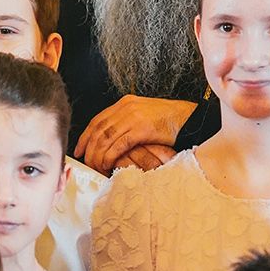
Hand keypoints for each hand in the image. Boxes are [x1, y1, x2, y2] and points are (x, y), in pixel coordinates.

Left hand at [75, 96, 195, 173]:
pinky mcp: (142, 128)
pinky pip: (119, 144)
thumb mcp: (143, 116)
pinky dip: (110, 155)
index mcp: (125, 103)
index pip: (97, 120)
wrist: (190, 118)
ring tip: (96, 167)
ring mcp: (134, 117)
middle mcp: (126, 108)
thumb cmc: (168, 121)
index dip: (85, 136)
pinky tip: (108, 164)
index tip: (79, 150)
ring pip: (106, 138)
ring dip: (98, 154)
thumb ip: (127, 123)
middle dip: (89, 148)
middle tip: (85, 163)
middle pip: (98, 130)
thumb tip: (111, 139)